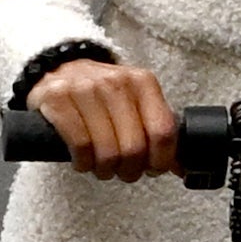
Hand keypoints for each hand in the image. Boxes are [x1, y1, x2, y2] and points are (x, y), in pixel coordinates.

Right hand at [30, 53, 177, 179]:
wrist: (58, 69)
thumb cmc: (101, 95)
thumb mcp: (133, 102)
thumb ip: (156, 129)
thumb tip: (181, 167)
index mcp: (142, 82)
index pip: (163, 131)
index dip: (160, 160)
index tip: (152, 168)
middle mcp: (115, 82)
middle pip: (134, 147)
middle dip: (130, 170)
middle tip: (124, 172)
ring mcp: (84, 89)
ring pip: (107, 151)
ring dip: (106, 170)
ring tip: (103, 168)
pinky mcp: (58, 99)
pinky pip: (80, 146)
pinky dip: (83, 162)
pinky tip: (83, 161)